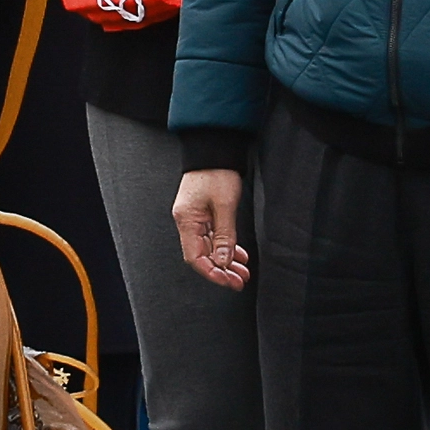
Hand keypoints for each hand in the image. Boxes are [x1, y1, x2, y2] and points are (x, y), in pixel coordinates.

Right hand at [174, 168, 249, 290]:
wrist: (214, 148)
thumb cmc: (216, 172)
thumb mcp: (224, 205)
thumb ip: (224, 235)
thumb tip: (222, 261)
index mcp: (186, 220)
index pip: (195, 257)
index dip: (212, 273)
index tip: (229, 281)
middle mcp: (187, 221)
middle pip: (202, 255)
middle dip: (222, 270)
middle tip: (239, 281)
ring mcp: (194, 218)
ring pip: (209, 248)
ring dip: (226, 261)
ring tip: (242, 271)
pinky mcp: (202, 213)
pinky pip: (212, 237)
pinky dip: (225, 247)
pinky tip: (238, 255)